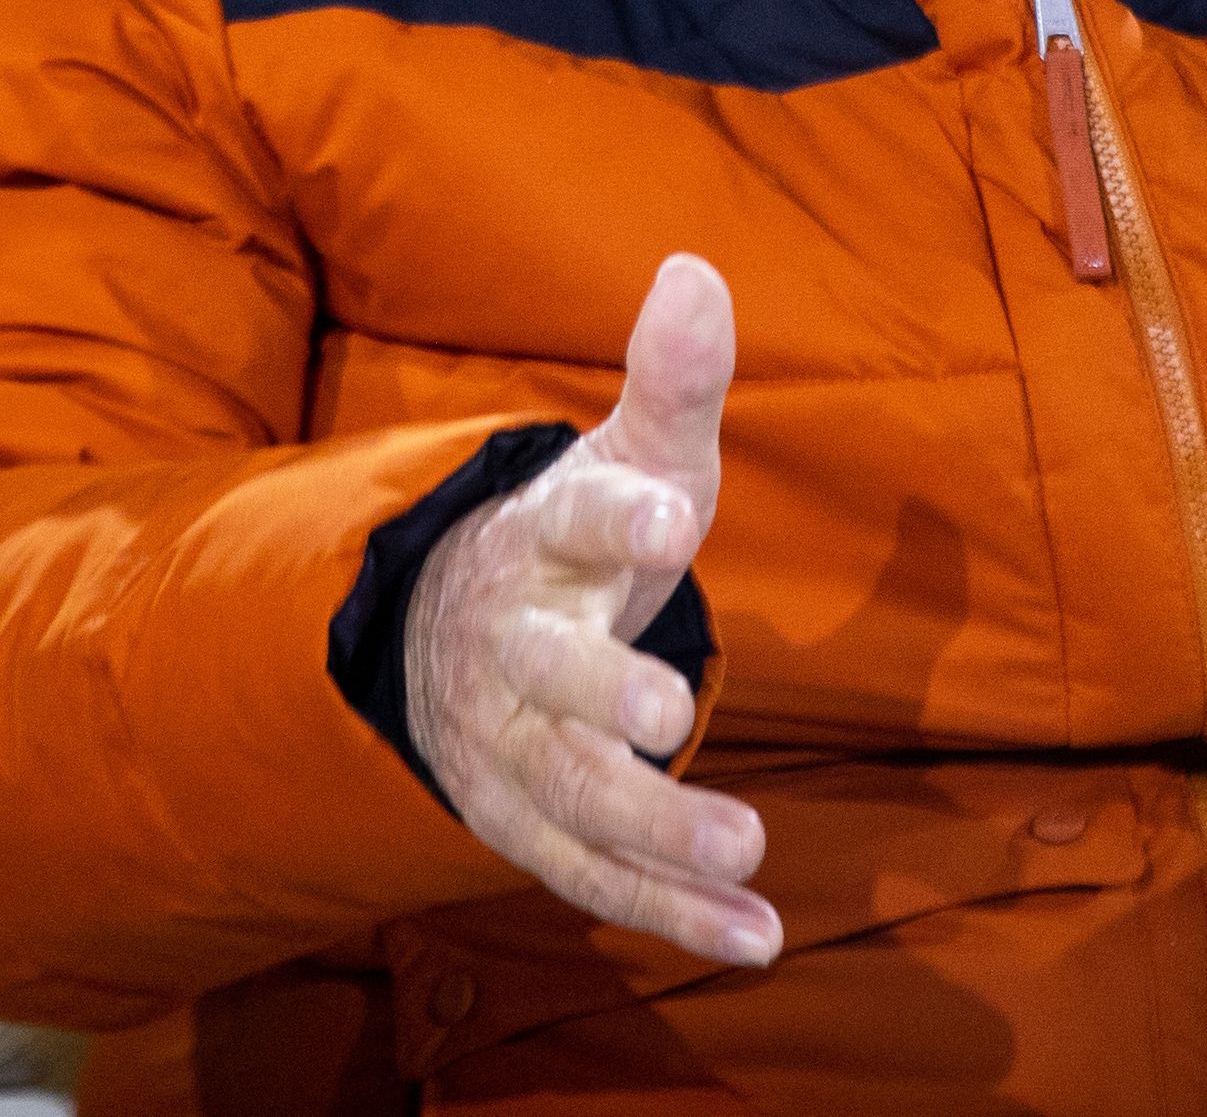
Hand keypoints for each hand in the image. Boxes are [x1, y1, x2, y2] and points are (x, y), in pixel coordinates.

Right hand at [404, 253, 780, 967]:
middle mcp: (515, 649)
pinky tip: (757, 936)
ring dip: (655, 829)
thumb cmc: (571, 540)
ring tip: (747, 851)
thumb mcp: (623, 458)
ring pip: (573, 794)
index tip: (666, 516)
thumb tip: (698, 269)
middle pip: (551, 678)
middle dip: (605, 695)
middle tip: (669, 711)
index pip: (574, 518)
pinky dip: (672, 911)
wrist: (449, 639)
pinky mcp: (528, 825)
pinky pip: (596, 878)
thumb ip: (671, 383)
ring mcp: (514, 747)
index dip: (619, 515)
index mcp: (540, 539)